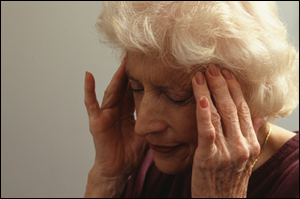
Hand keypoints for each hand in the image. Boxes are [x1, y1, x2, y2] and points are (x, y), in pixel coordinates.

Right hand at [84, 59, 147, 180]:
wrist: (118, 170)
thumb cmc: (130, 154)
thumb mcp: (146, 134)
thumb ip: (153, 123)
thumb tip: (170, 114)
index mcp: (127, 112)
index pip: (134, 91)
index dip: (140, 79)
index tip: (150, 65)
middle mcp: (116, 110)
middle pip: (123, 88)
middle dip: (130, 73)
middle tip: (138, 56)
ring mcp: (106, 115)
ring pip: (111, 92)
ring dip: (116, 77)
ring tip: (123, 63)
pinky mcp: (97, 122)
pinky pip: (92, 104)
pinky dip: (89, 90)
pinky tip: (88, 76)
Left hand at [191, 64, 263, 197]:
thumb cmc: (228, 181)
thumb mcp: (244, 160)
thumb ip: (250, 137)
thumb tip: (258, 117)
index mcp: (250, 143)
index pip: (243, 109)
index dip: (235, 89)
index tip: (227, 73)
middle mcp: (242, 145)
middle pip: (231, 107)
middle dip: (221, 84)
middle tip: (212, 67)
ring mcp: (226, 151)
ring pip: (218, 115)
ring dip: (209, 92)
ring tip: (201, 75)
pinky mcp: (208, 157)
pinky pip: (207, 130)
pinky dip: (203, 113)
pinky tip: (200, 98)